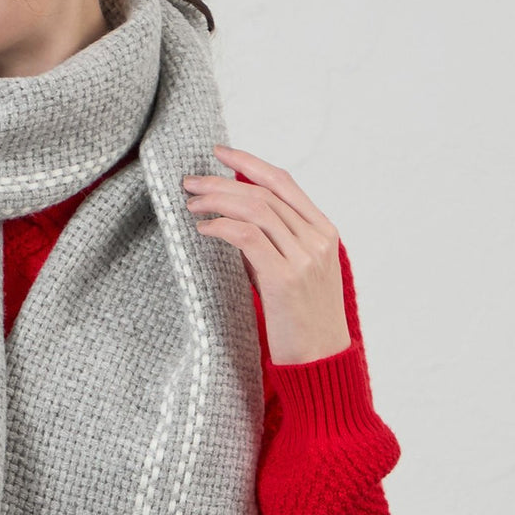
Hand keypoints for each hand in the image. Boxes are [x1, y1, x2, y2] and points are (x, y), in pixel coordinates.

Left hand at [182, 144, 351, 364]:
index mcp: (324, 231)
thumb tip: (231, 222)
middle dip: (222, 182)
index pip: (284, 182)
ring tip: (191, 205)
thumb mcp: (292, 273)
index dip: (250, 163)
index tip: (220, 152)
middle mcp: (317, 239)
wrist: (322, 362)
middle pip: (264, 193)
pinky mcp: (285, 279)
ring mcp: (304, 258)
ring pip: (256, 210)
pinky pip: (248, 238)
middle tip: (190, 181)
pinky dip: (221, 227)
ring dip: (217, 202)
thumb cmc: (302, 321)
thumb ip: (269, 245)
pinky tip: (203, 229)